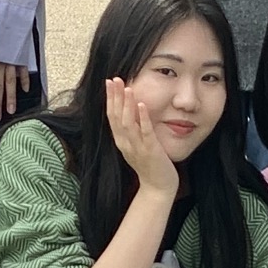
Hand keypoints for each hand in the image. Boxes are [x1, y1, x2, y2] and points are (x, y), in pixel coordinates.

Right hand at [104, 77, 178, 198]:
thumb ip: (131, 129)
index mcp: (121, 141)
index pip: (112, 116)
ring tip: (127, 87)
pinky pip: (145, 132)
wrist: (158, 188)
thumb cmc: (149, 164)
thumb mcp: (135, 145)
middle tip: (114, 79)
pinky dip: (143, 118)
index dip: (110, 99)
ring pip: (129, 124)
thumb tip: (130, 108)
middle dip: (115, 97)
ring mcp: (137, 148)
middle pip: (117, 117)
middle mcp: (126, 144)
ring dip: (127, 105)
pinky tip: (142, 104)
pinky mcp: (151, 151)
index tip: (109, 81)